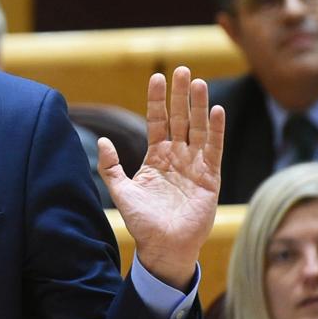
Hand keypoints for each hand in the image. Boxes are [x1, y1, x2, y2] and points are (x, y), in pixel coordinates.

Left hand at [99, 66, 224, 288]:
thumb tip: (101, 140)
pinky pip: (214, 149)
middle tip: (183, 71)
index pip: (157, 121)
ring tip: (199, 83)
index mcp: (156, 157)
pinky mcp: (210, 178)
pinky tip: (216, 110)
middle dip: (181, 95)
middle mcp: (177, 157)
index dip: (157, 100)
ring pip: (198, 129)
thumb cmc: (142, 222)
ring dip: (199, 106)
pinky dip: (216, 130)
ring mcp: (195, 166)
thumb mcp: (121, 191)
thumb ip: (110, 166)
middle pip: (180, 119)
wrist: (163, 247)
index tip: (157, 77)